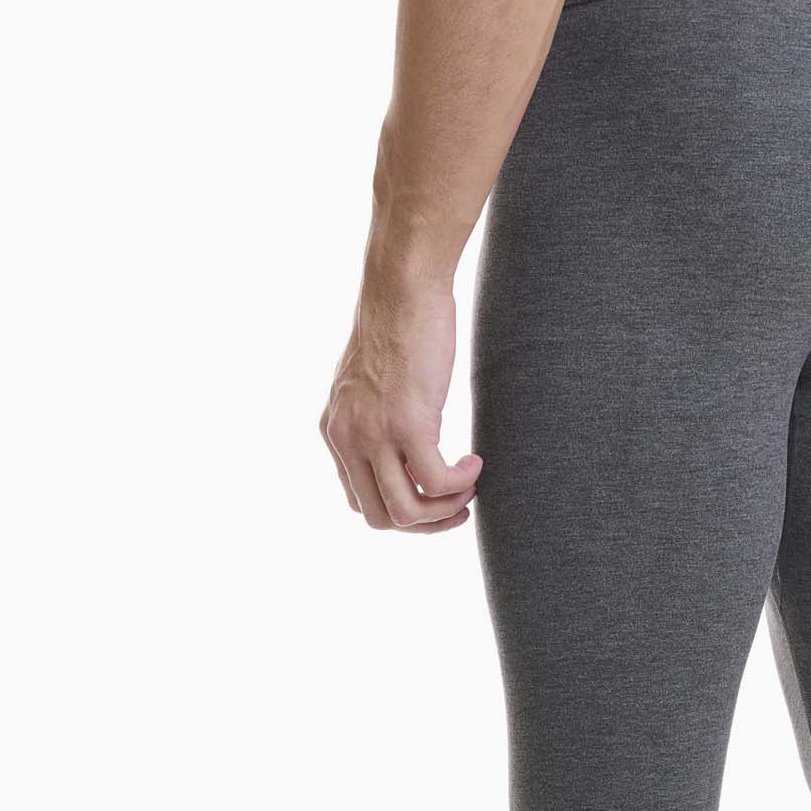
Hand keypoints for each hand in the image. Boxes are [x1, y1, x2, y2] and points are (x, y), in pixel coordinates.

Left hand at [320, 279, 481, 531]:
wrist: (403, 286)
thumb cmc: (399, 324)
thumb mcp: (373, 383)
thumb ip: (376, 419)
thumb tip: (403, 448)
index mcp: (335, 431)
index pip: (360, 501)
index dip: (402, 510)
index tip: (433, 496)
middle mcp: (347, 438)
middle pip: (381, 518)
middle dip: (425, 523)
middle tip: (459, 505)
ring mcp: (375, 433)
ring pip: (407, 511)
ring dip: (445, 511)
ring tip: (470, 488)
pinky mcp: (408, 423)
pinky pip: (436, 482)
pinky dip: (462, 483)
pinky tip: (475, 462)